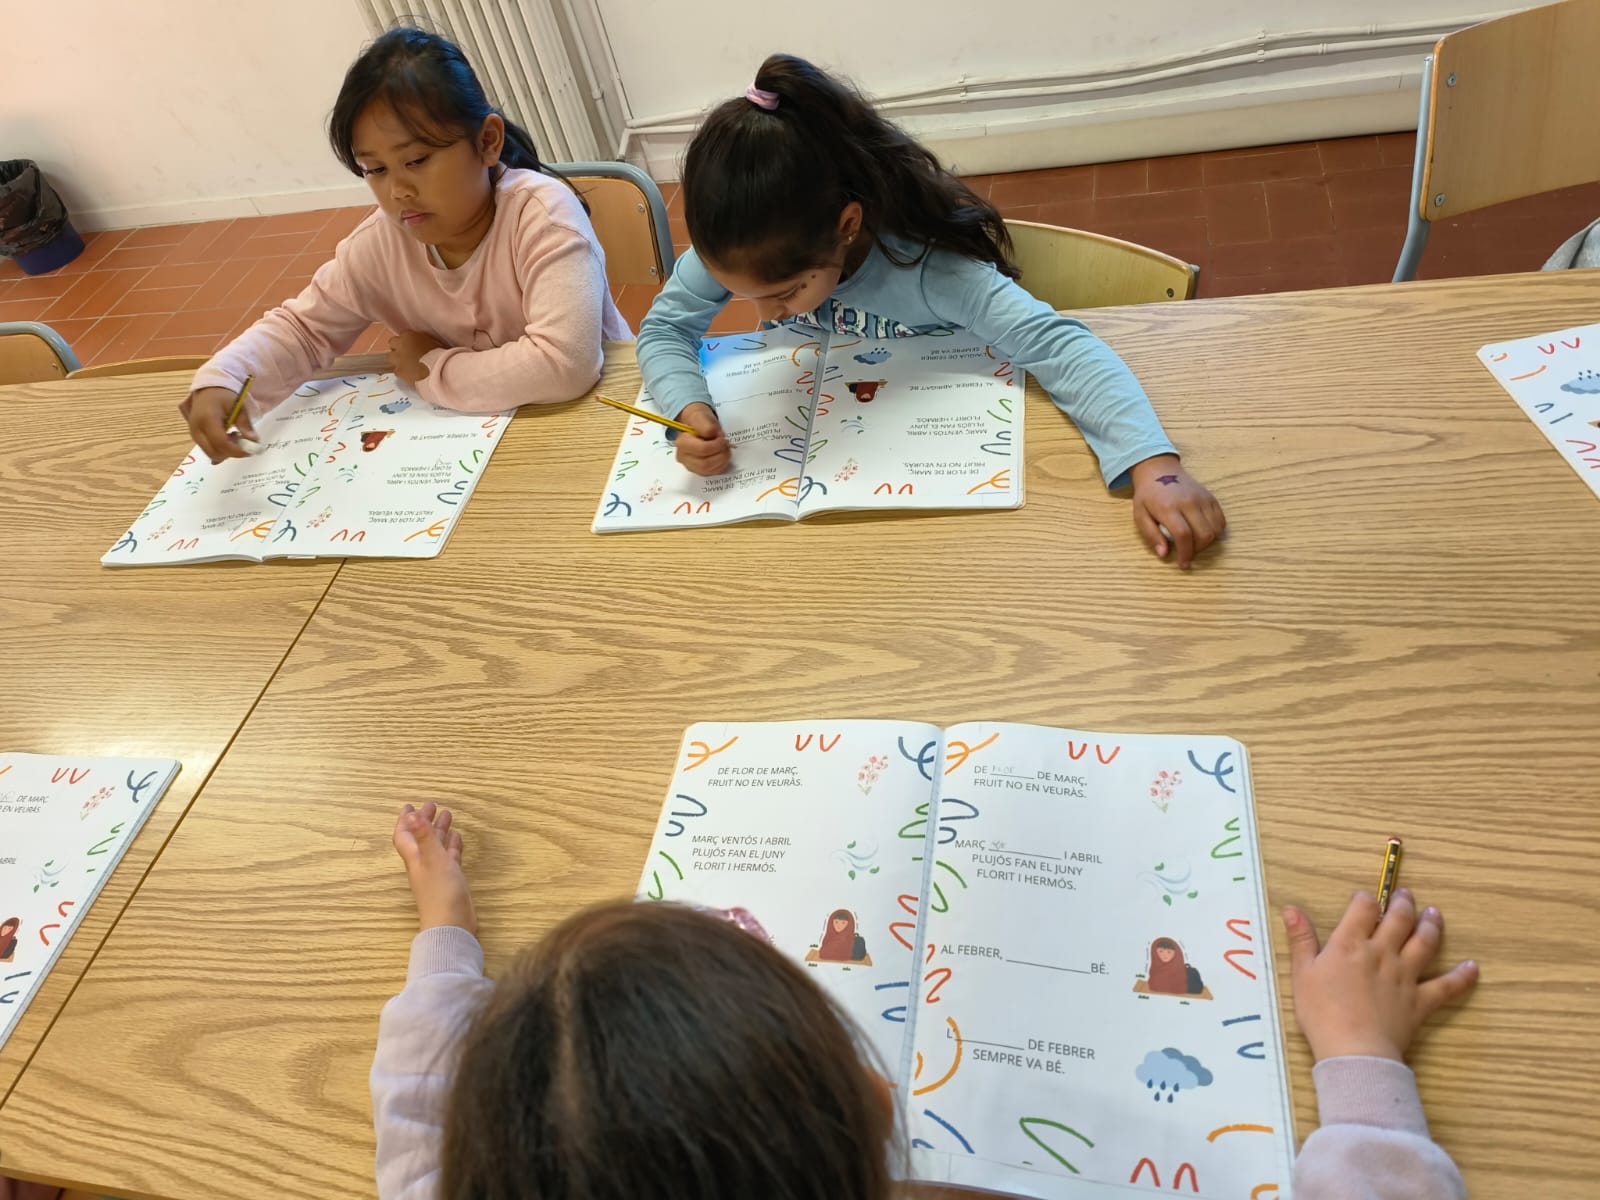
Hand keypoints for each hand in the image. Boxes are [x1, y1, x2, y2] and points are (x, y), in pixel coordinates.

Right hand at [179, 386, 258, 462]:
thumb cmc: (223, 396)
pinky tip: (228, 438)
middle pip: (214, 452)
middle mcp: (197, 429)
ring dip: (226, 451)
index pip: (221, 443)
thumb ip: (245, 424)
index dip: (237, 451)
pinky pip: (208, 450)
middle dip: (232, 453)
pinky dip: (220, 449)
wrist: (208, 390)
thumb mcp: (238, 406)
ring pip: (211, 453)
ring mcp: (194, 434)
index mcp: (207, 419)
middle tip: (245, 444)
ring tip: (236, 437)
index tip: (251, 451)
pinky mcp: (195, 437)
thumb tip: (254, 441)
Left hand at [390, 330, 444, 383]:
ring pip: (391, 358)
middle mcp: (400, 345)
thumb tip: (422, 344)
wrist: (438, 369)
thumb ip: (423, 341)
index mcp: (409, 335)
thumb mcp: (433, 342)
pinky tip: (410, 375)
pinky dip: (402, 373)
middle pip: (392, 344)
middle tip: (407, 355)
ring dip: (397, 360)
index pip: (403, 335)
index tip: (412, 346)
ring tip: (408, 366)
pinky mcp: (399, 371)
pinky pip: (396, 371)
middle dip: (398, 348)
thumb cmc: (440, 354)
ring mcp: (398, 358)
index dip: (407, 341)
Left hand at [392, 802, 475, 933]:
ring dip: (439, 831)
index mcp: (415, 858)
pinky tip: (457, 838)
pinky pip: (449, 858)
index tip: (410, 806)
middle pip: (421, 839)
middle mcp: (423, 864)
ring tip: (448, 815)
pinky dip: (451, 846)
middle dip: (425, 822)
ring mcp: (437, 873)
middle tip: (432, 806)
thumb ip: (424, 837)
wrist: (451, 924)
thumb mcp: (434, 859)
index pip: (405, 836)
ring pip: (436, 847)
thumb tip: (411, 815)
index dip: (406, 821)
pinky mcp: (450, 880)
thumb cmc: (441, 891)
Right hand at [674, 402, 731, 475]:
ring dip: (722, 461)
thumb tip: (713, 434)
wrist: (695, 425)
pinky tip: (723, 457)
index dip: (717, 445)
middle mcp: (683, 457)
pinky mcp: (697, 471)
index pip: (702, 450)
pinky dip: (720, 466)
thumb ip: (706, 425)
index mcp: (682, 443)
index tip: (723, 438)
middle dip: (721, 455)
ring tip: (726, 450)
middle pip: (705, 464)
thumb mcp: (702, 416)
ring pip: (708, 470)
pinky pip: (711, 474)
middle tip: (727, 445)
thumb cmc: (698, 421)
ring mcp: (690, 466)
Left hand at [1130, 455, 1225, 568]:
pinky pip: (1221, 520)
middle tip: (1188, 552)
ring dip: (1208, 542)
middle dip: (1198, 550)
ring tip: (1195, 543)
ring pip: (1215, 529)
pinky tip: (1204, 533)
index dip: (1186, 553)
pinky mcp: (1211, 497)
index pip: (1183, 535)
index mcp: (1168, 508)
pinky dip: (1216, 532)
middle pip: (1204, 534)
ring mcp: (1202, 499)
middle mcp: (1189, 502)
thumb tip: (1164, 554)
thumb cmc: (1148, 496)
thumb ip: (1151, 535)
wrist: (1160, 471)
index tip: (1184, 564)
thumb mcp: (1140, 515)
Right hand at [1284, 889, 1477, 1062]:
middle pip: (1398, 919)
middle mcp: (1382, 952)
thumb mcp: (1302, 974)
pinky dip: (1462, 976)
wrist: (1354, 1049)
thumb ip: (1301, 940)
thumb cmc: (1321, 1012)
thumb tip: (1292, 909)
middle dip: (1403, 904)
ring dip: (1431, 925)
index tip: (1366, 898)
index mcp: (1350, 944)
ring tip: (1434, 914)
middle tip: (1407, 896)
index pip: (1364, 909)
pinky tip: (1473, 967)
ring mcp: (1405, 975)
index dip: (1366, 900)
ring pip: (1424, 943)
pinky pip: (1447, 986)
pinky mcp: (1421, 1000)